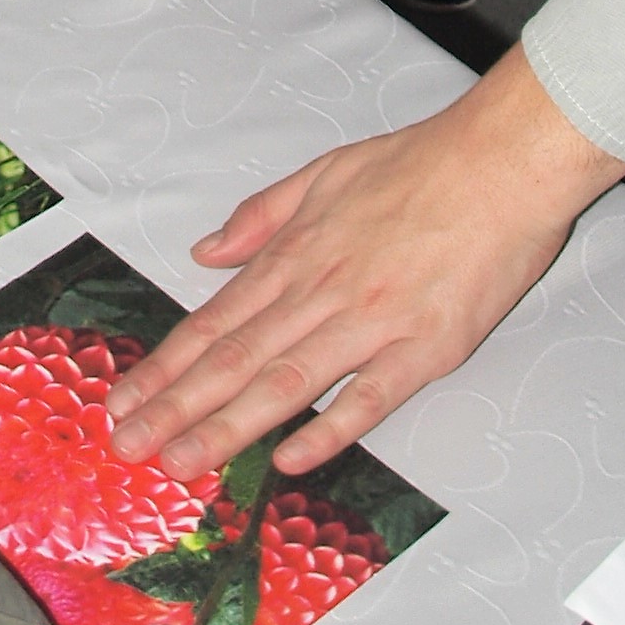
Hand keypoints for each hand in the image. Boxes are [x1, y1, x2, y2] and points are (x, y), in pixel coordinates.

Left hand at [103, 48, 624, 476]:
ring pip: (285, 383)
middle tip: (129, 447)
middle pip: (234, 360)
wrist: (501, 162)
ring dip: (228, 427)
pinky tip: (290, 458)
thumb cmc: (419, 164)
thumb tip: (206, 252)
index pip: (214, 322)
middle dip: (175, 408)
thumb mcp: (324, 173)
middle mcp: (321, 292)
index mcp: (296, 254)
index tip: (123, 400)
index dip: (165, 366)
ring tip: (182, 462)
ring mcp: (372, 323)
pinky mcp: (424, 348)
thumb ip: (261, 216)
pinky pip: (368, 398)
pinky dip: (327, 429)